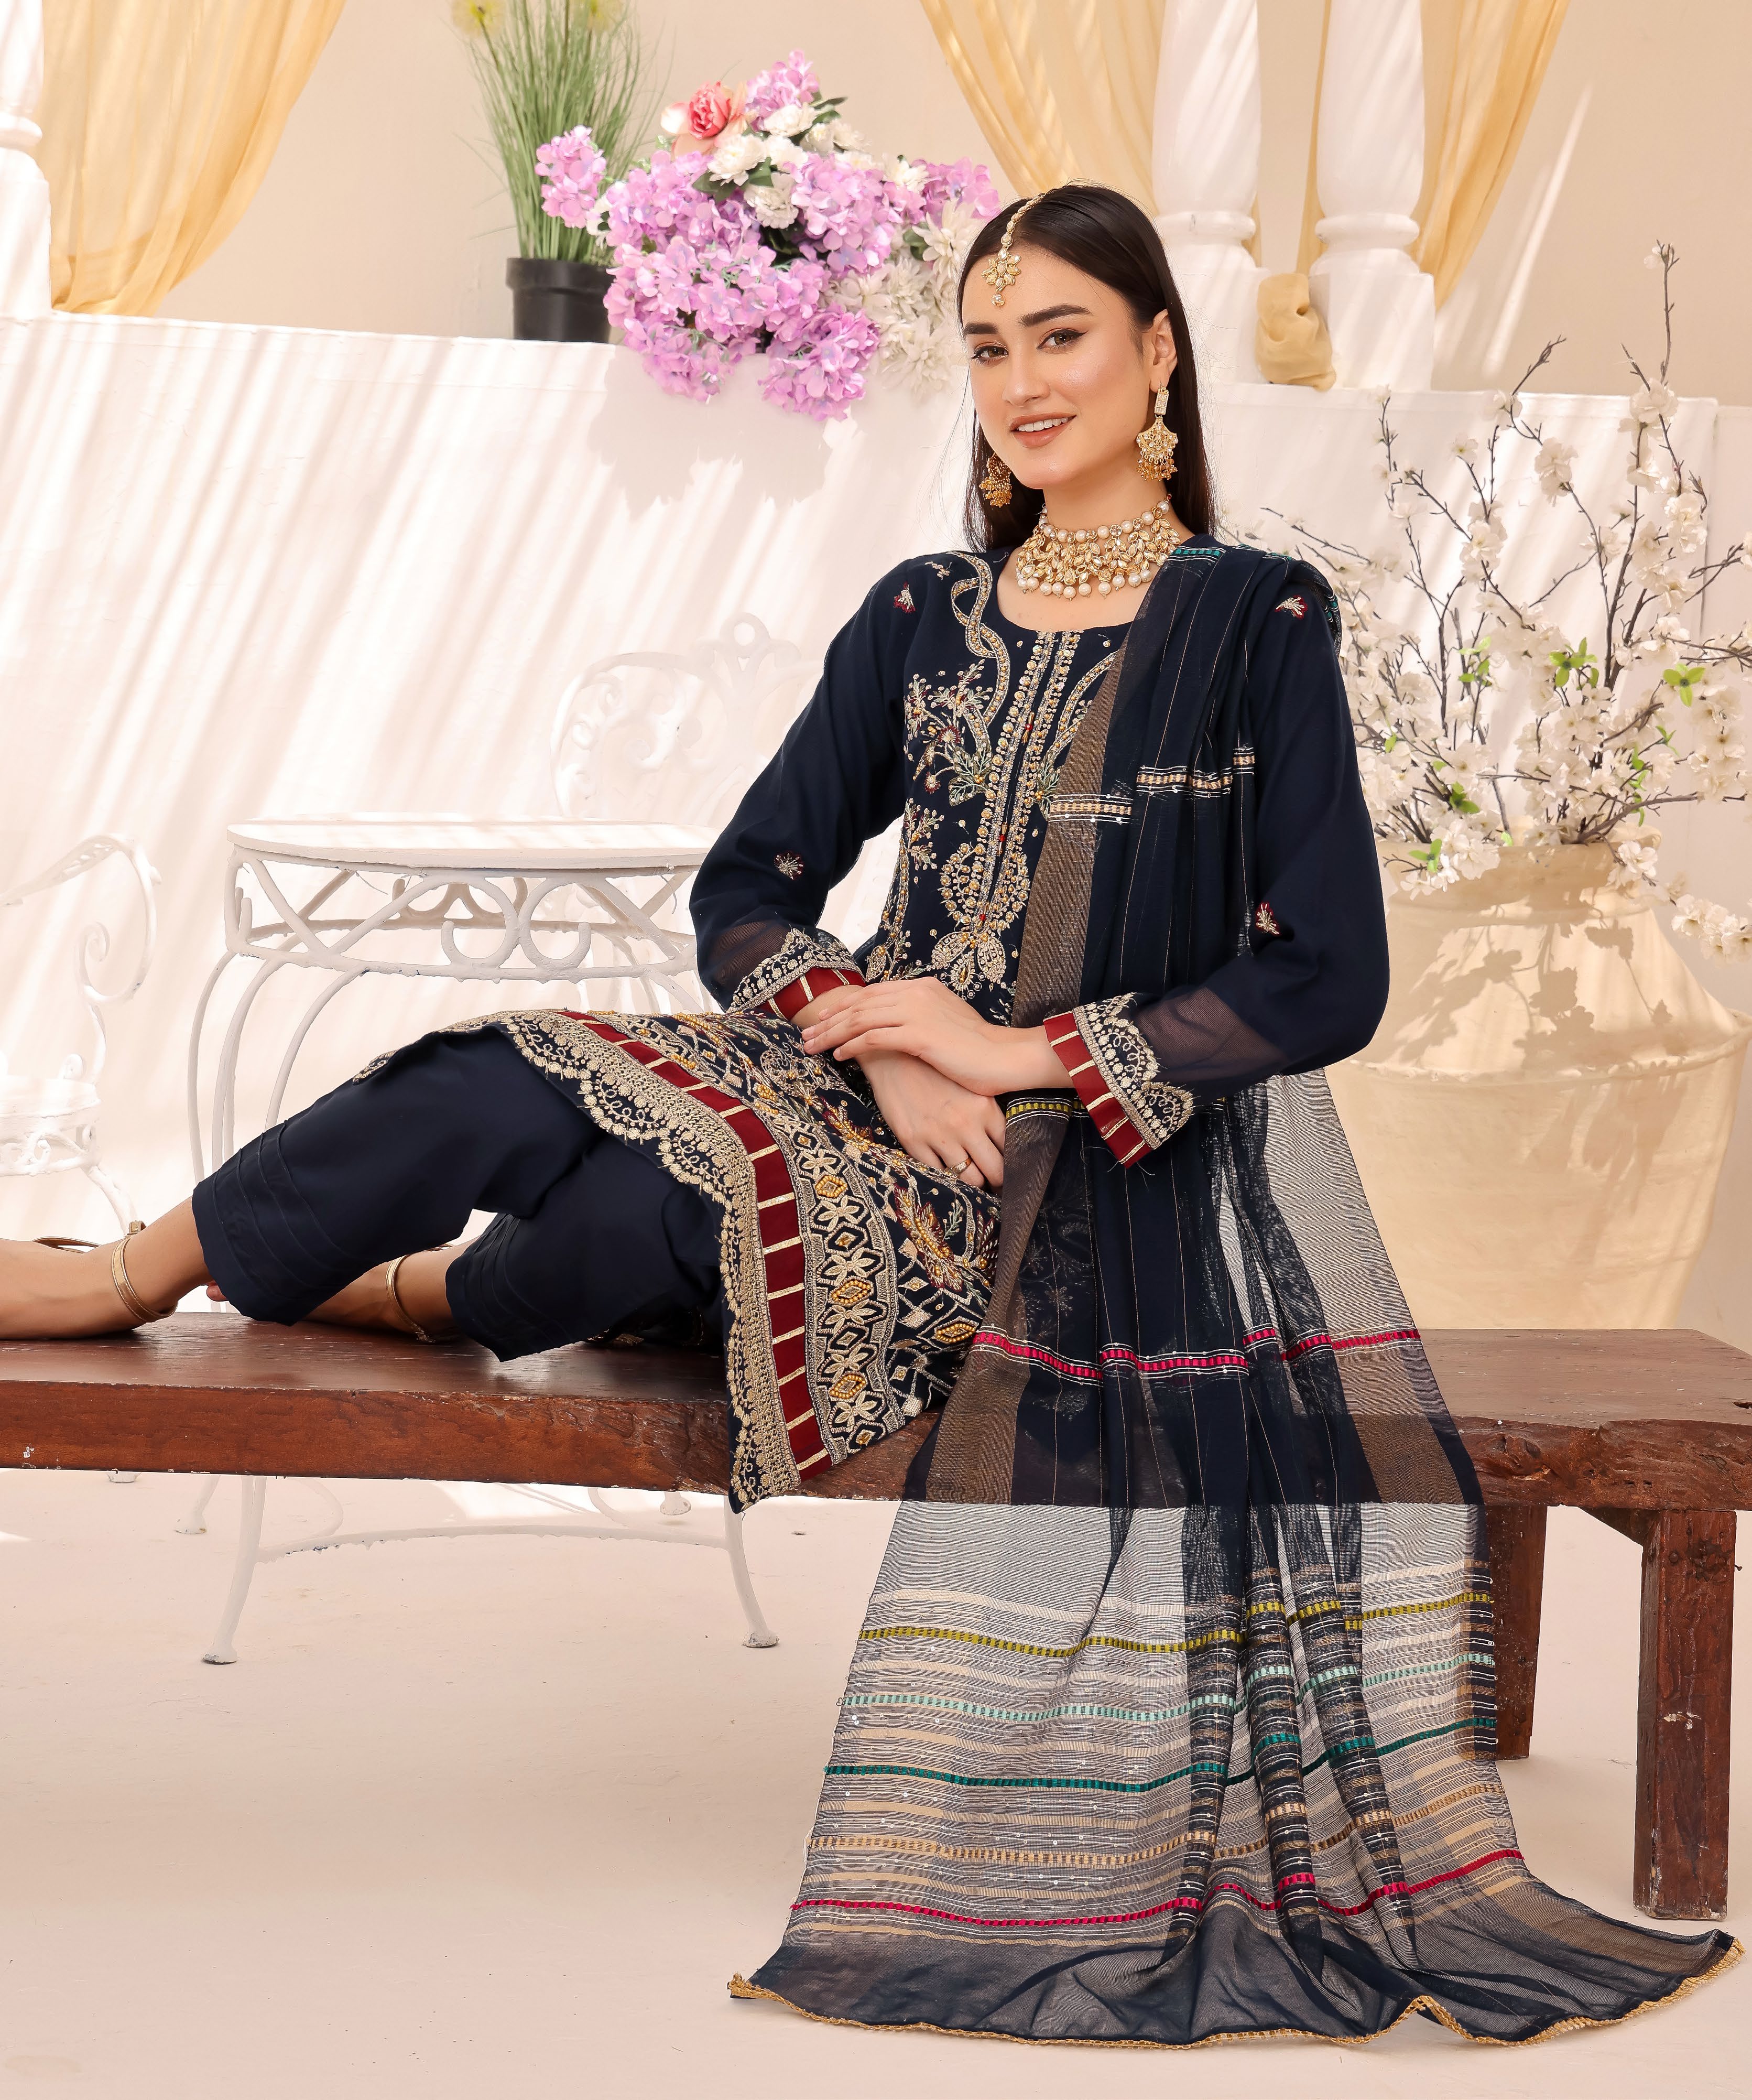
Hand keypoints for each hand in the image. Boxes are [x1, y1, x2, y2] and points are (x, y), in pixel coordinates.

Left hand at [801, 977, 1067, 1097]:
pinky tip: (839, 1056)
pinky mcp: (919, 1035)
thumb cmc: (979, 1048)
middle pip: (860, 1004)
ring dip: (831, 1034)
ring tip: (812, 1046)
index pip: (873, 994)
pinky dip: (852, 1046)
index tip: (824, 1019)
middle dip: (829, 1020)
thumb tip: (898, 1026)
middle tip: (806, 1034)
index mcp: (922, 987)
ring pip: (860, 1019)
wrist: (1006, 1057)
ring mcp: (917, 1012)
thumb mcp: (947, 1023)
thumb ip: (921, 1017)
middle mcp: (916, 993)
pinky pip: (874, 1038)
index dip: (845, 1006)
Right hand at [858, 1047, 1005, 1187]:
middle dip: (997, 1180)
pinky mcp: (913, 1141)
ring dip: (973, 1181)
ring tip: (972, 1179)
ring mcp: (939, 1135)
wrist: (893, 1054)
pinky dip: (945, 1176)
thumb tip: (1008, 1134)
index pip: (1010, 1147)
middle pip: (994, 1170)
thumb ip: (990, 1108)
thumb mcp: (970, 1082)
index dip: (1013, 1163)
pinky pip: (937, 1173)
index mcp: (984, 1107)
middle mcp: (965, 1124)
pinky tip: (946, 1170)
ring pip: (968, 1178)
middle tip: (995, 1182)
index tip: (1010, 1169)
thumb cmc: (935, 1066)